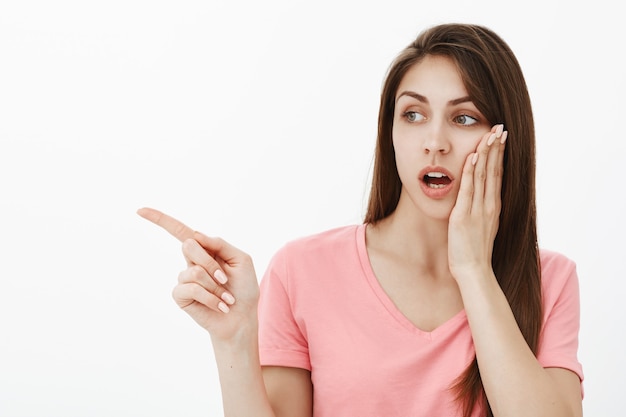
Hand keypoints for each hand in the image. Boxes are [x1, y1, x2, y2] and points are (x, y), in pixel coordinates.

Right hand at [137, 207, 259, 340]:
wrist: (242, 316)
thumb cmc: (243, 288)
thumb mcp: (241, 260)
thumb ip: (221, 244)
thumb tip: (196, 235)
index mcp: (205, 249)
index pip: (179, 230)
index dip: (160, 219)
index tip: (139, 210)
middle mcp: (191, 261)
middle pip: (189, 245)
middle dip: (210, 262)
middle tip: (225, 278)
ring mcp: (184, 279)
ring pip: (194, 271)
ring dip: (215, 286)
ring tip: (225, 297)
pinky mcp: (180, 295)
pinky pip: (192, 289)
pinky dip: (210, 297)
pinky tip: (219, 306)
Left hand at [448, 125, 507, 280]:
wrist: (473, 271)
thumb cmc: (474, 252)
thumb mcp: (481, 227)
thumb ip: (480, 211)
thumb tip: (478, 199)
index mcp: (493, 207)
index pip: (498, 175)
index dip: (500, 155)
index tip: (502, 137)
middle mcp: (489, 205)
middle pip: (494, 170)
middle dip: (497, 148)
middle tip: (500, 127)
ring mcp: (478, 210)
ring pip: (483, 175)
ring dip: (487, 153)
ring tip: (490, 134)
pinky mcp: (463, 216)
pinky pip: (468, 189)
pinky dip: (471, 172)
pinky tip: (473, 156)